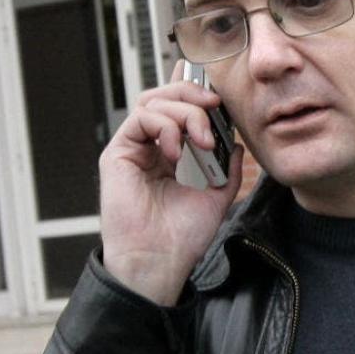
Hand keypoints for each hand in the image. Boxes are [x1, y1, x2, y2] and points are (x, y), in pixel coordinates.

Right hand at [99, 59, 244, 304]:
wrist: (161, 260)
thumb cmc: (182, 237)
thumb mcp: (217, 196)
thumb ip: (228, 169)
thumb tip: (236, 144)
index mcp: (170, 155)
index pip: (177, 109)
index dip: (192, 93)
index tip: (218, 98)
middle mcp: (149, 148)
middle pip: (163, 97)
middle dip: (192, 94)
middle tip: (214, 107)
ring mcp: (133, 149)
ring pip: (153, 103)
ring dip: (184, 113)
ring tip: (202, 141)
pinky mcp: (118, 154)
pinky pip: (139, 119)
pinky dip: (164, 127)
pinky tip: (175, 152)